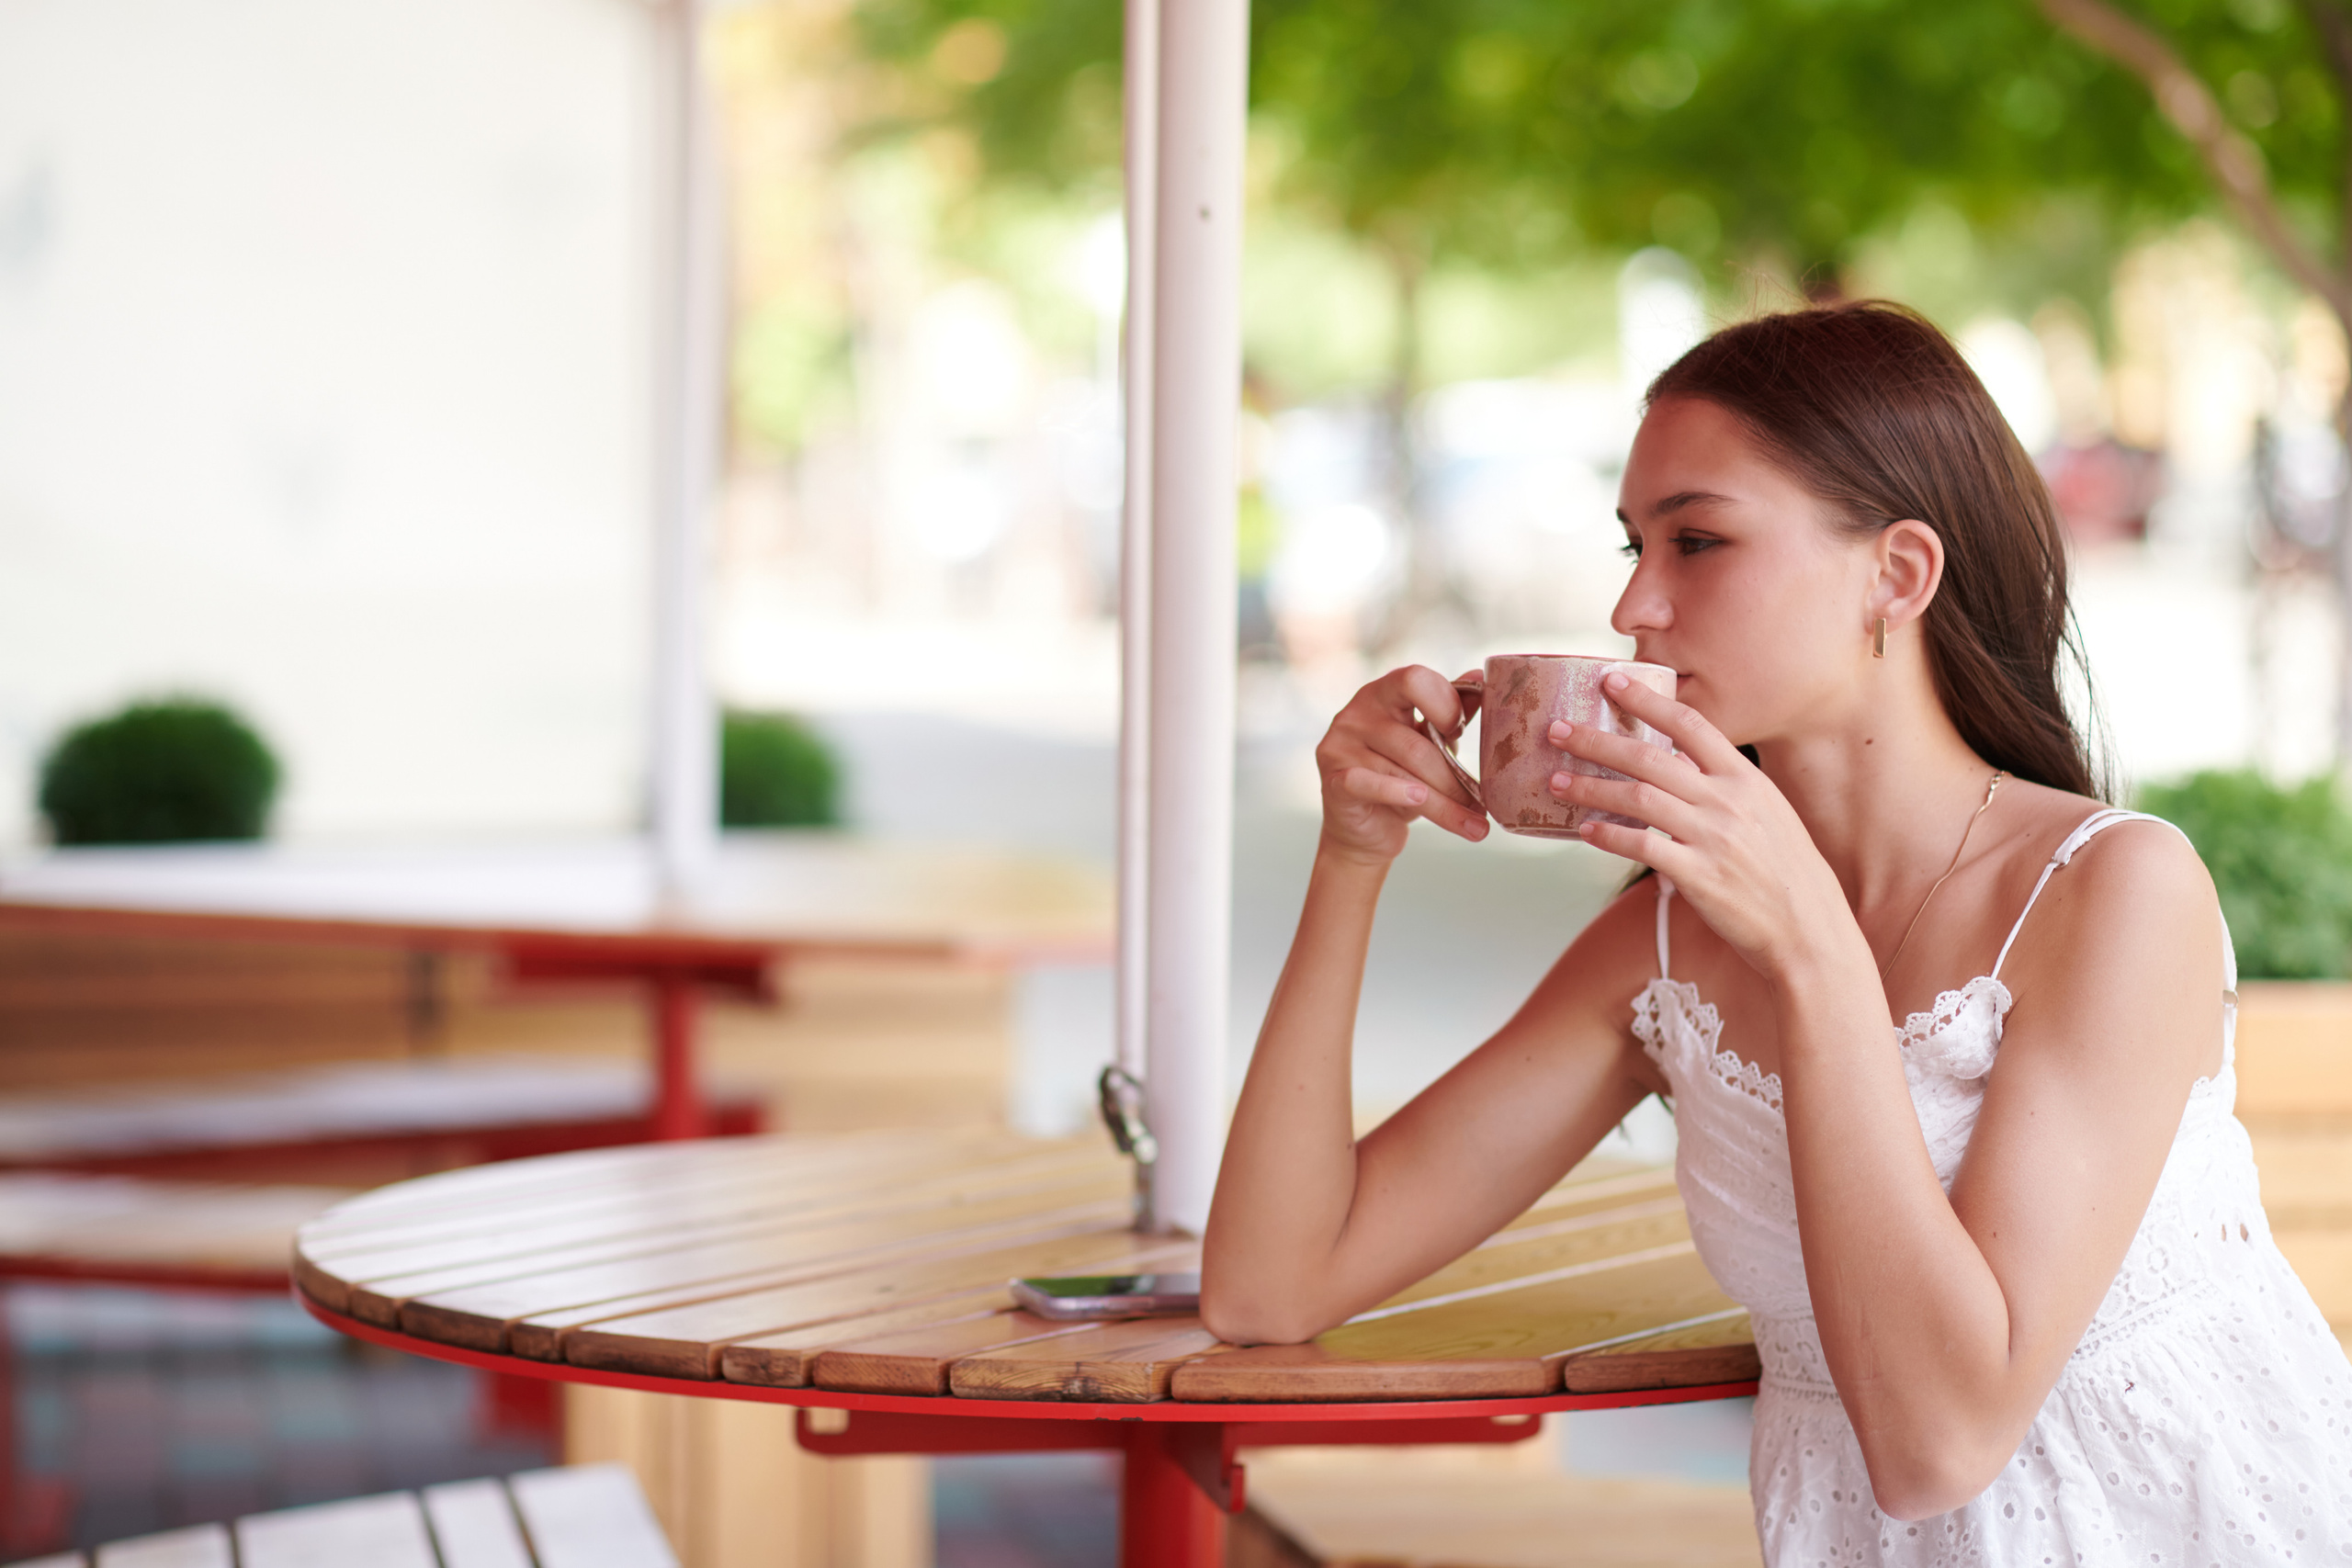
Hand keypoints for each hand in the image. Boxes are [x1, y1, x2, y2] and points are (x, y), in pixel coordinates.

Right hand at [1315, 666, 1489, 865]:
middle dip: (1452, 779)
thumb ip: (1452, 710)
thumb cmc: (1403, 777)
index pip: (1415, 680)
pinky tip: (1419, 801)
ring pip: (1403, 773)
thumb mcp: (1431, 741)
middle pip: (1414, 742)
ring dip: (1443, 804)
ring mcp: (1339, 746)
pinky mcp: (1332, 781)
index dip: (1445, 704)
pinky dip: (1398, 793)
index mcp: (1383, 693)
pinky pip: (1370, 784)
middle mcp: (1356, 713)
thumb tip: (1479, 676)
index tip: (1460, 732)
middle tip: (1479, 803)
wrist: (1368, 828)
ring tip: (1472, 823)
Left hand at [1548, 674, 1852, 975]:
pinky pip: (1644, 847)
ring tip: (1556, 781)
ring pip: (1638, 797)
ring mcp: (1714, 838)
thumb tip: (1677, 764)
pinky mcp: (1700, 877)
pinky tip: (1586, 831)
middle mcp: (1728, 801)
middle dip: (1597, 740)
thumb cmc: (1784, 871)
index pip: (1690, 724)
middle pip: (1650, 757)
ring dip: (1591, 786)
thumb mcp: (1767, 813)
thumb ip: (1724, 787)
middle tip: (1557, 730)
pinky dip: (1609, 835)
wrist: (1809, 927)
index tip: (1611, 680)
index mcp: (1745, 779)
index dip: (1647, 699)